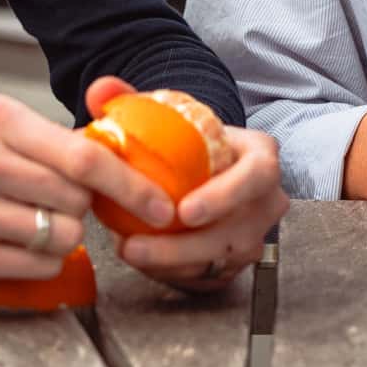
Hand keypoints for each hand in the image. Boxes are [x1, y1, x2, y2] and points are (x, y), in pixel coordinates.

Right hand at [0, 93, 175, 277]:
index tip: (158, 203)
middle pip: (77, 200)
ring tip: (29, 224)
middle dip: (83, 210)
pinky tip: (14, 246)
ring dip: (61, 238)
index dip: (131, 184)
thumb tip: (115, 156)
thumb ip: (45, 139)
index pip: (84, 156)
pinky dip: (40, 262)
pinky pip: (35, 267)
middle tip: (61, 206)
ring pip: (62, 237)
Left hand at [86, 77, 289, 292]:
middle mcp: (267, 200)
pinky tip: (144, 264)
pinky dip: (175, 274)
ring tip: (129, 254)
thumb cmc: (188, 141)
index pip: (257, 176)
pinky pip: (208, 276)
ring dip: (172, 265)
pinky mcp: (238, 261)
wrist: (203, 167)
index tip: (185, 210)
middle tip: (136, 248)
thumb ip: (131, 100)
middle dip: (184, 247)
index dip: (225, 196)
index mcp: (260, 157)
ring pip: (220, 261)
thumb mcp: (166, 115)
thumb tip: (99, 89)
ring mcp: (256, 235)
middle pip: (236, 233)